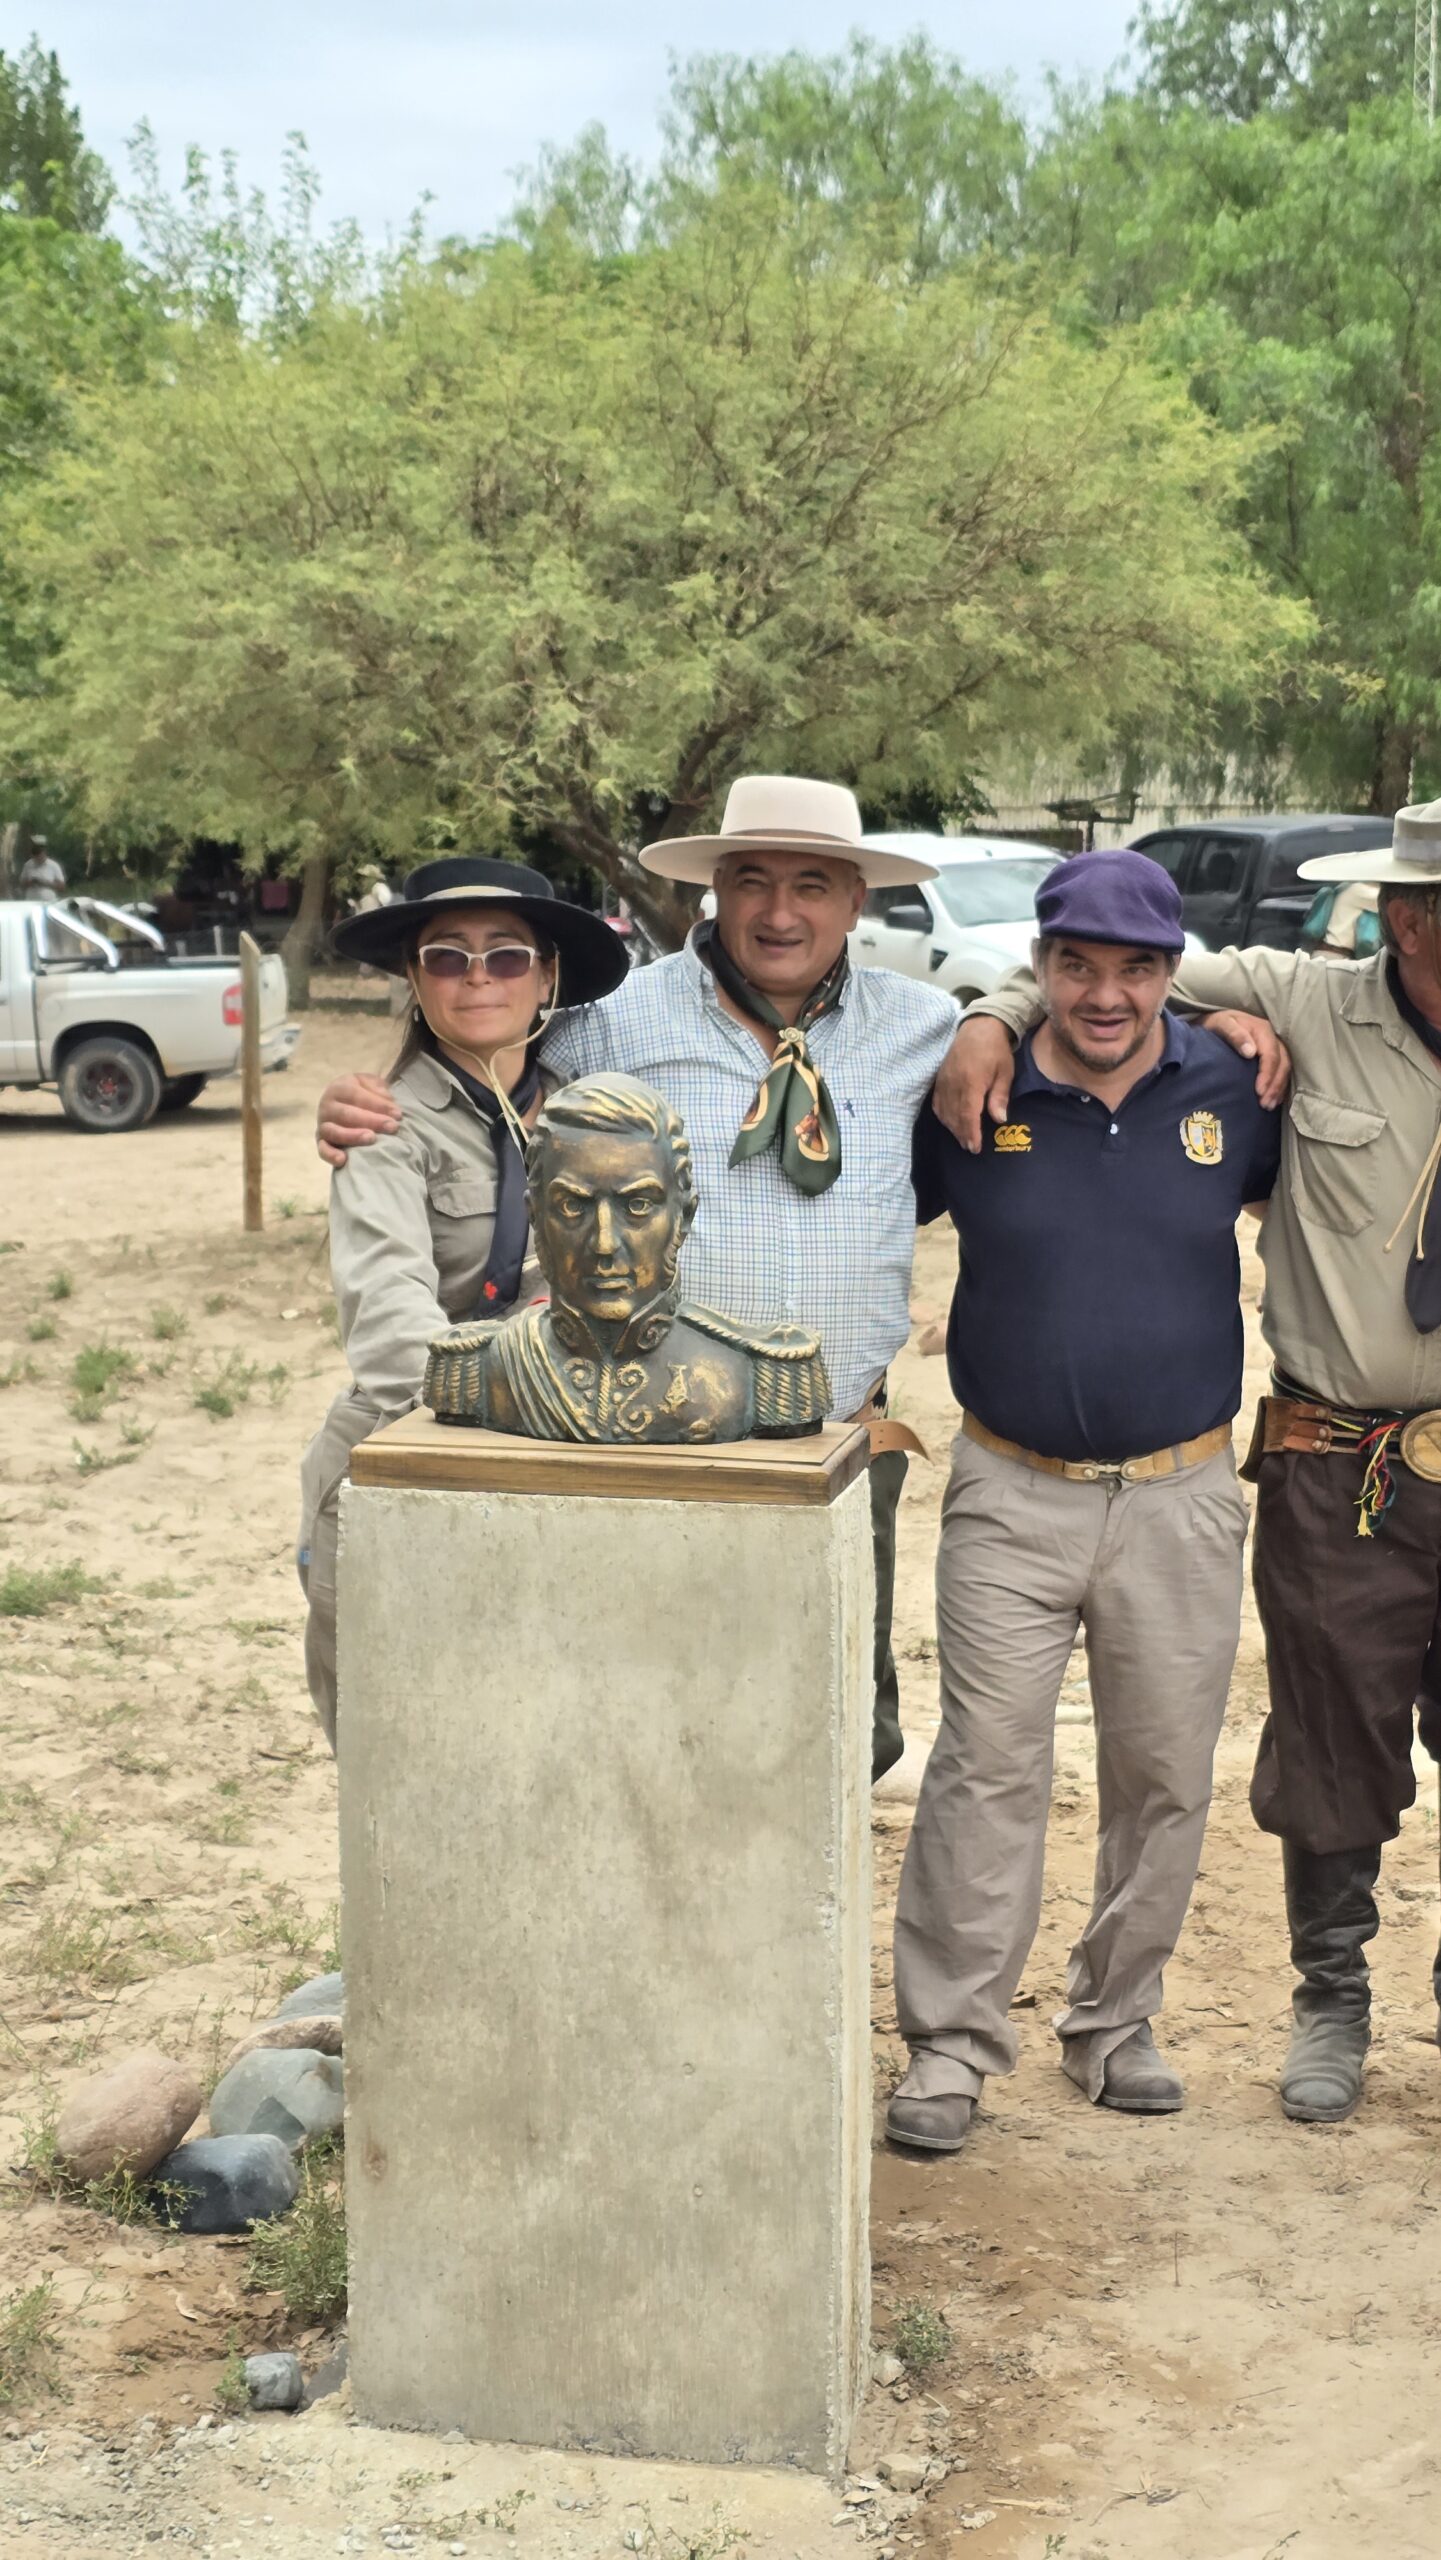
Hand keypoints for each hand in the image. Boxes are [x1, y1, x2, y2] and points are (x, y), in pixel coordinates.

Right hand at [316, 1071, 399, 1167]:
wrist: (346, 1103)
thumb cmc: (363, 1094)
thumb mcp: (371, 1084)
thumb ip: (378, 1089)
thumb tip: (388, 1102)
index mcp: (339, 1088)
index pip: (357, 1096)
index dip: (378, 1105)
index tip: (398, 1115)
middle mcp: (327, 1106)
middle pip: (346, 1114)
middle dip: (371, 1121)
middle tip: (392, 1127)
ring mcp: (323, 1125)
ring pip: (334, 1131)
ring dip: (353, 1136)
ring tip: (372, 1139)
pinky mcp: (321, 1142)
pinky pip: (322, 1150)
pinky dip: (330, 1155)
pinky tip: (342, 1160)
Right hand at [932, 1018, 1016, 1152]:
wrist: (979, 1027)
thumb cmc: (996, 1050)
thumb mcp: (1005, 1072)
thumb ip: (999, 1096)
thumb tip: (999, 1120)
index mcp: (971, 1082)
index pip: (968, 1114)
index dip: (971, 1133)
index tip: (975, 1148)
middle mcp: (954, 1083)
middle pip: (954, 1116)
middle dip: (962, 1134)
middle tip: (970, 1147)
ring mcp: (944, 1081)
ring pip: (944, 1111)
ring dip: (952, 1127)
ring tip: (962, 1138)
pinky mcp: (939, 1079)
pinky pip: (937, 1102)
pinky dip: (942, 1115)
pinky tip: (949, 1122)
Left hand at [1199, 1010, 1290, 1108]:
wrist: (1216, 1021)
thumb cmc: (1217, 1023)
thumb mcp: (1222, 1024)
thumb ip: (1235, 1035)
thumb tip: (1250, 1052)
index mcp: (1262, 1030)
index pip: (1271, 1055)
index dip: (1267, 1074)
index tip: (1259, 1092)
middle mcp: (1272, 1038)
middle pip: (1282, 1063)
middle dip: (1275, 1085)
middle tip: (1265, 1104)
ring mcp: (1274, 1047)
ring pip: (1285, 1069)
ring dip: (1279, 1088)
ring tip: (1268, 1105)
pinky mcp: (1272, 1055)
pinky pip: (1282, 1071)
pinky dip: (1280, 1087)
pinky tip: (1274, 1099)